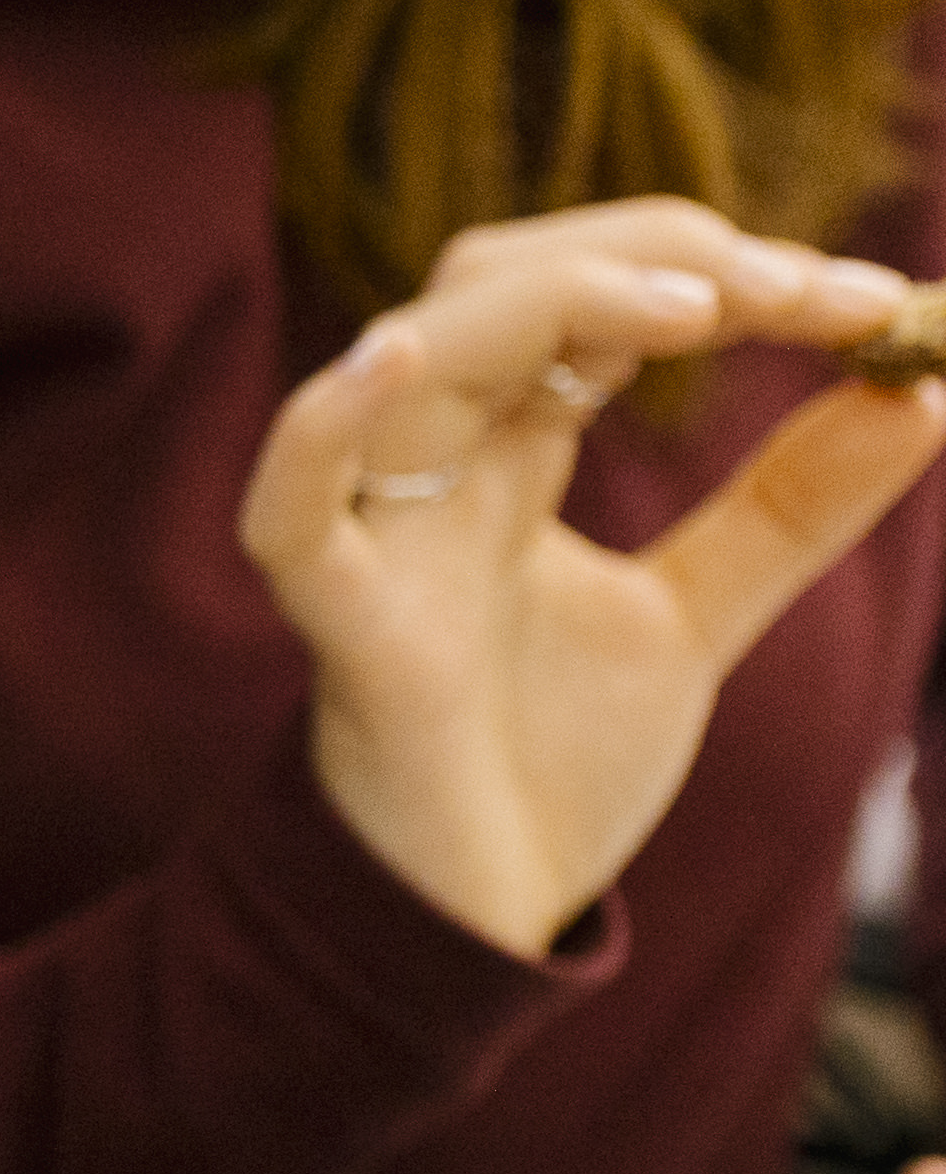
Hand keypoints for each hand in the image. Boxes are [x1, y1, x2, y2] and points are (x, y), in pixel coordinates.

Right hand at [252, 202, 944, 959]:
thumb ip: (787, 510)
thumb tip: (921, 395)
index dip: (728, 275)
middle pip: (502, 287)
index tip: (878, 303)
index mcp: (507, 459)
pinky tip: (397, 360)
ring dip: (554, 300)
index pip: (598, 302)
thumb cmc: (550, 765)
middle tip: (809, 290)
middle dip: (656, 255)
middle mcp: (435, 474)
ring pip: (420, 360)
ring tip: (699, 304)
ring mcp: (384, 542)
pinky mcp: (350, 634)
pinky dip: (320, 434)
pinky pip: (290, 519)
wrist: (481, 918)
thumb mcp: (699, 615)